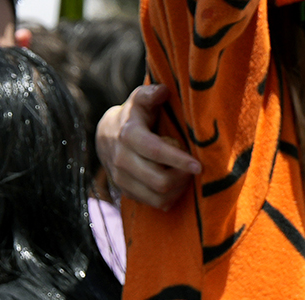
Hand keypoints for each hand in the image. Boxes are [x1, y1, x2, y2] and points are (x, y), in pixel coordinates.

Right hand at [98, 85, 200, 210]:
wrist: (106, 136)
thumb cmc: (133, 115)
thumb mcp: (139, 99)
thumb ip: (150, 94)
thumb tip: (163, 91)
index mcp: (128, 135)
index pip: (155, 152)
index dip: (178, 160)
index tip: (198, 165)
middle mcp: (122, 160)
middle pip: (159, 180)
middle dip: (182, 178)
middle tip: (196, 169)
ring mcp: (122, 179)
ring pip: (157, 196)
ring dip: (177, 189)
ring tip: (187, 177)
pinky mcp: (125, 192)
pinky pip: (153, 203)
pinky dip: (169, 198)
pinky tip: (177, 185)